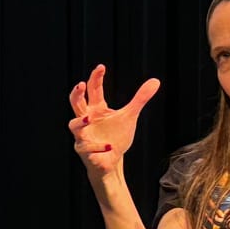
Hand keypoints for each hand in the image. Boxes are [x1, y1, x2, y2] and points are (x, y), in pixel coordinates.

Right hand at [69, 64, 160, 179]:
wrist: (111, 161)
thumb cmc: (116, 137)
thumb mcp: (130, 116)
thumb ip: (140, 98)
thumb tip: (155, 81)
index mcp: (96, 109)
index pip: (94, 90)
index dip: (96, 78)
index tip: (101, 67)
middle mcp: (87, 120)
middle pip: (76, 104)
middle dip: (76, 94)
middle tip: (80, 84)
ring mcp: (83, 135)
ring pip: (74, 125)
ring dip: (79, 122)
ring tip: (88, 118)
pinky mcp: (84, 150)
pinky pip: (87, 147)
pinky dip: (98, 146)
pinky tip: (110, 146)